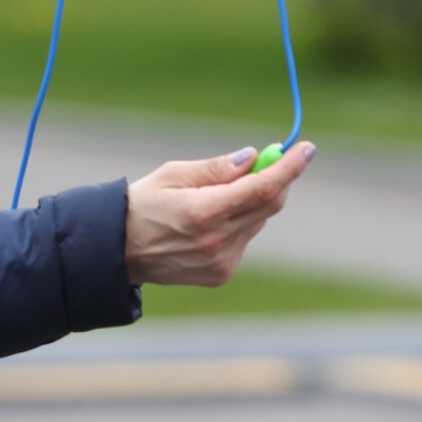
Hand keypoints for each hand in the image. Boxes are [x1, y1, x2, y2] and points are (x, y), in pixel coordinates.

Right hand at [125, 142, 314, 285]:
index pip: (262, 187)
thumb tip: (253, 157)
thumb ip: (216, 168)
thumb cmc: (140, 204)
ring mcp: (221, 260)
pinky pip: (244, 240)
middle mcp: (217, 239)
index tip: (306, 148)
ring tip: (218, 196)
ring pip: (258, 222)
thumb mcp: (172, 175)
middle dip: (276, 179)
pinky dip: (239, 224)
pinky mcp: (222, 273)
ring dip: (253, 202)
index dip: (289, 167)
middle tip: (272, 159)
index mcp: (204, 211)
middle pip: (269, 204)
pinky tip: (209, 223)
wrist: (116, 250)